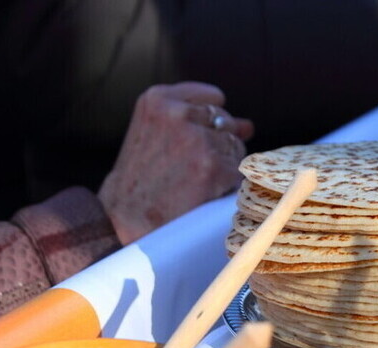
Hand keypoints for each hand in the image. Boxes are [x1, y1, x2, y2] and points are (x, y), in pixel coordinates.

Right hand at [98, 82, 253, 244]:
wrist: (129, 219)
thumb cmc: (142, 181)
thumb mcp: (154, 134)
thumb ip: (197, 121)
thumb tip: (248, 126)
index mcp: (158, 99)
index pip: (212, 99)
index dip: (212, 124)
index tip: (200, 141)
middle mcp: (178, 113)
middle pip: (227, 124)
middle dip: (219, 146)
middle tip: (190, 170)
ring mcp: (198, 139)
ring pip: (236, 148)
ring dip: (223, 167)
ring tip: (191, 182)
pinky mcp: (214, 166)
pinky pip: (239, 172)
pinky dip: (228, 185)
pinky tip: (203, 193)